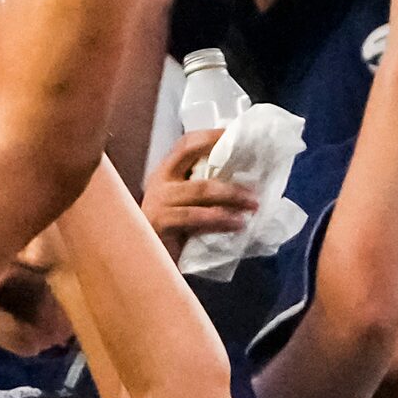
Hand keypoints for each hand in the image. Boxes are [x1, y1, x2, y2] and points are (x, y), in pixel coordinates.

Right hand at [141, 127, 257, 261]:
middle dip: (222, 152)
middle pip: (189, 154)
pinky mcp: (161, 222)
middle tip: (254, 162)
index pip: (186, 144)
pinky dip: (220, 219)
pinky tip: (238, 224)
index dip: (211, 136)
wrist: (144, 263)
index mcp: (165, 174)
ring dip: (232, 195)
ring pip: (201, 189)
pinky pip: (196, 216)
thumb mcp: (187, 207)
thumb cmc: (170, 235)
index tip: (237, 134)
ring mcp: (158, 201)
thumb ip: (204, 194)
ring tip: (254, 204)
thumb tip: (244, 183)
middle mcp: (159, 182)